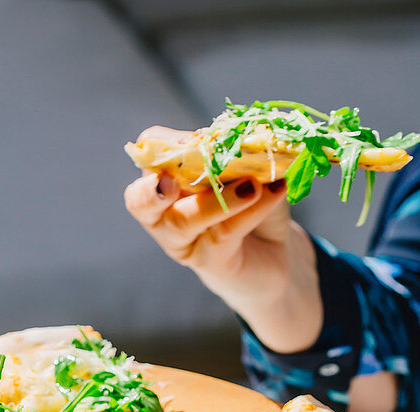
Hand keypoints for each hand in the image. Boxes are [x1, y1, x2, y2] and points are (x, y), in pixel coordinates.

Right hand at [124, 127, 323, 353]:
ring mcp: (180, 242)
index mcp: (167, 175)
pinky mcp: (206, 262)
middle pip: (141, 201)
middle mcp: (163, 211)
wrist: (278, 253)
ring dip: (216, 200)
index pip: (151, 153)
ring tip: (253, 186)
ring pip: (183, 221)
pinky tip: (275, 192)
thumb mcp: (249, 168)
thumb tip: (250, 142)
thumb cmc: (257, 203)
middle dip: (150, 191)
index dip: (166, 145)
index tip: (195, 141)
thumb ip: (240, 154)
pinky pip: (222, 234)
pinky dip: (251, 211)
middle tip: (170, 182)